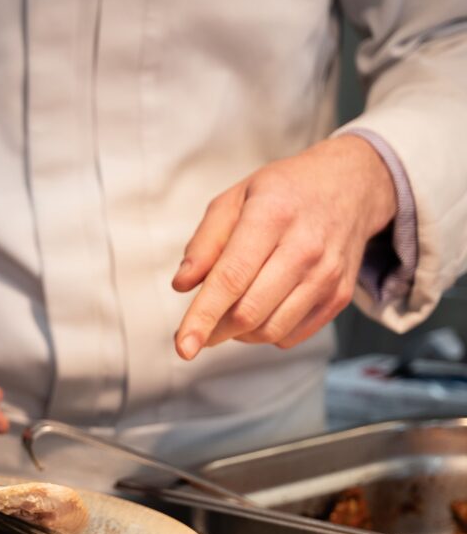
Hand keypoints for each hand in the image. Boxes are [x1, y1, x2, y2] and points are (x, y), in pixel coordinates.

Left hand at [172, 136, 397, 358]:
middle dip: (214, 331)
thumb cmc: (282, 192)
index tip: (183, 347)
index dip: (203, 316)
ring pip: (270, 331)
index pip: (232, 278)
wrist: (350, 186)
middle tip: (196, 330)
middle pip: (249, 312)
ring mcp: (327, 275)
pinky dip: (266, 334)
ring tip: (228, 314)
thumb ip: (205, 242)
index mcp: (272, 216)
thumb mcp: (235, 199)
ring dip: (239, 334)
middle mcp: (305, 248)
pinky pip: (292, 336)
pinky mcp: (340, 296)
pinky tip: (259, 311)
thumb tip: (182, 285)